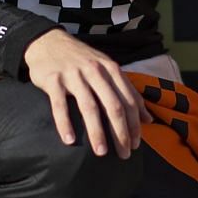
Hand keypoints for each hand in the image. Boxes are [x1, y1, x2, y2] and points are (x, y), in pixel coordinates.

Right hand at [22, 29, 152, 158]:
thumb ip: (128, 92)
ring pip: (89, 107)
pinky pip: (60, 105)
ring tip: (101, 152)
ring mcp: (74, 75)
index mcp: (111, 69)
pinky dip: (65, 124)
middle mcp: (95, 71)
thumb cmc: (82, 60)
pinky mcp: (53, 80)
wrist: (48, 42)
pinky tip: (69, 141)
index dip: (134, 124)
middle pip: (113, 106)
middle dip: (120, 132)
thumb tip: (148, 119)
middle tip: (124, 154)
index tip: (136, 145)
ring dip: (96, 132)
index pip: (129, 101)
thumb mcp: (108, 69)